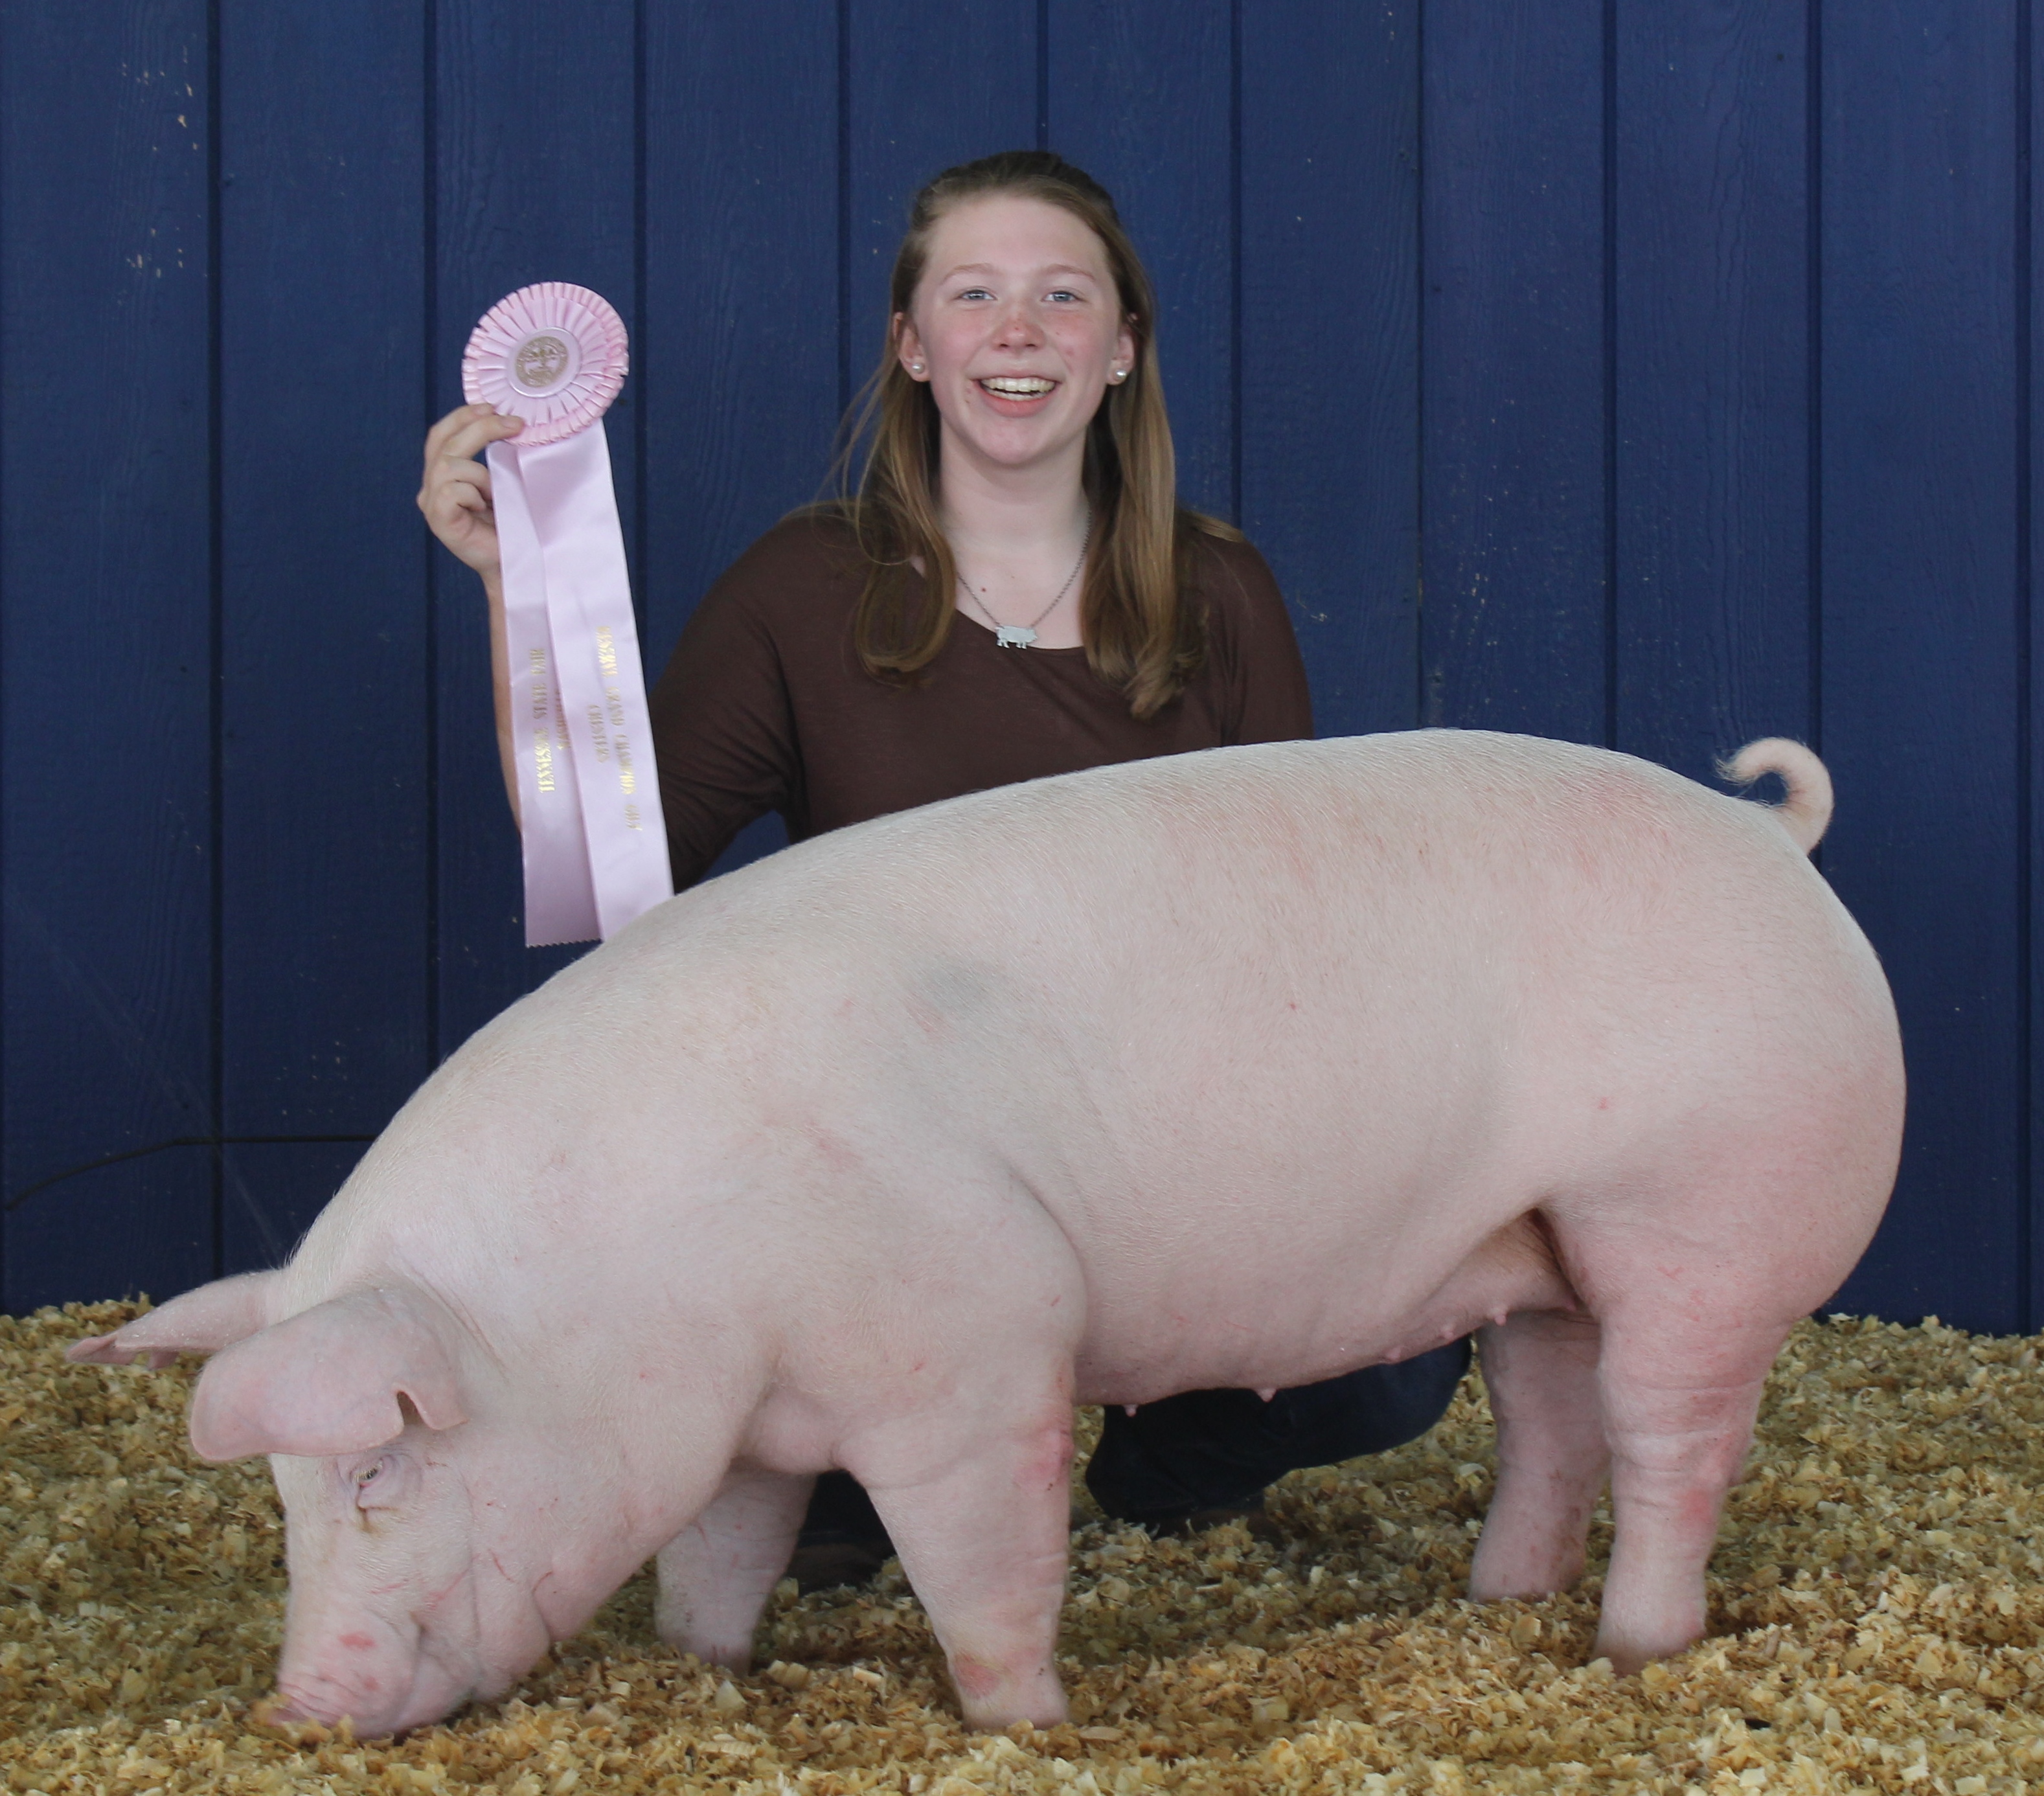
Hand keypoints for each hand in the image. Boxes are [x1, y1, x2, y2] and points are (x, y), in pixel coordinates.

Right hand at [417, 402, 525, 577]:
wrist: (514, 563)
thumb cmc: (509, 525)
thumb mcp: (500, 485)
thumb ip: (491, 460)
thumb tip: (505, 422)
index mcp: (441, 476)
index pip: (440, 435)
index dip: (463, 417)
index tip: (492, 406)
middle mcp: (430, 487)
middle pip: (444, 443)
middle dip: (480, 428)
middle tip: (514, 425)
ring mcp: (431, 504)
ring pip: (449, 465)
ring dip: (481, 475)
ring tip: (494, 496)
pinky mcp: (438, 520)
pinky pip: (453, 490)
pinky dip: (474, 494)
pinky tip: (484, 510)